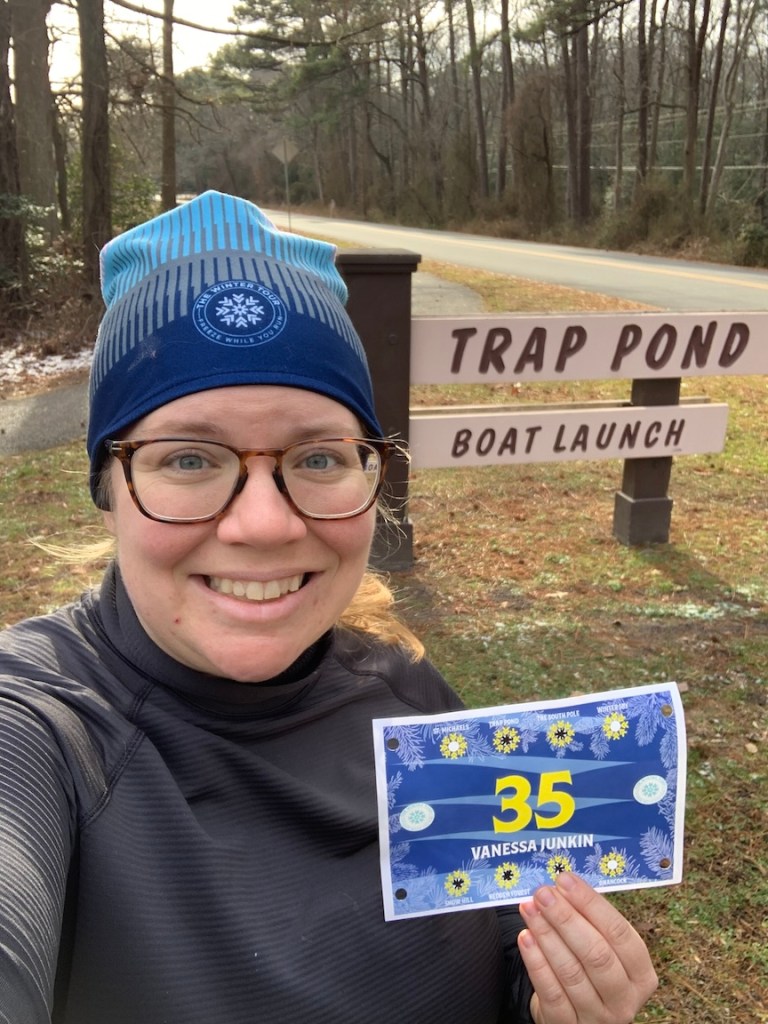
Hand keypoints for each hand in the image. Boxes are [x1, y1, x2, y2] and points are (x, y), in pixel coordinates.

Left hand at [517, 872, 657, 1023]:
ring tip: (529, 909)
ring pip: (571, 972)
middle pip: (596, 954)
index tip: (565, 880)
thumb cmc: (592, 970)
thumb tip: (563, 884)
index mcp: (641, 974)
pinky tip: (525, 938)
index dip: (590, 904)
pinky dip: (536, 962)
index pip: (619, 933)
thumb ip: (591, 920)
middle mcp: (624, 1000)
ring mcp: (597, 1018)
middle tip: (543, 893)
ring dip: (547, 935)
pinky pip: (550, 993)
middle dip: (565, 918)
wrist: (578, 1016)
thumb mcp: (605, 949)